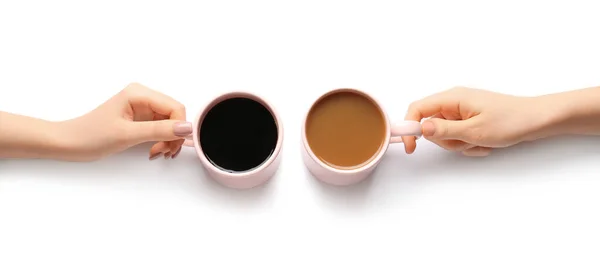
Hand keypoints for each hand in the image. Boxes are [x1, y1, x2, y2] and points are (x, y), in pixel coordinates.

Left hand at [60, 83, 191, 160]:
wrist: (69, 143)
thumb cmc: (91, 135)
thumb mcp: (128, 134)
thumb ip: (159, 130)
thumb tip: (187, 128)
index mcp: (139, 93)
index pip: (175, 107)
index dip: (179, 128)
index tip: (173, 147)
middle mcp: (143, 96)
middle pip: (174, 115)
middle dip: (174, 136)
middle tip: (165, 153)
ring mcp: (142, 107)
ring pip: (170, 123)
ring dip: (168, 140)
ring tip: (158, 153)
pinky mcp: (140, 118)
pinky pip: (161, 127)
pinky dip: (161, 140)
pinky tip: (154, 150)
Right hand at [402, 86, 551, 156]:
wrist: (537, 120)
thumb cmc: (510, 121)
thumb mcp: (474, 130)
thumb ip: (444, 130)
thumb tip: (421, 128)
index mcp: (452, 98)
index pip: (417, 109)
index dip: (409, 127)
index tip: (411, 146)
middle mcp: (454, 102)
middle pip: (430, 125)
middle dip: (445, 140)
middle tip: (465, 142)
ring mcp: (462, 111)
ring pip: (445, 134)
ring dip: (459, 144)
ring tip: (479, 142)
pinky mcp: (469, 119)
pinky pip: (458, 136)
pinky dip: (469, 144)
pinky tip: (485, 142)